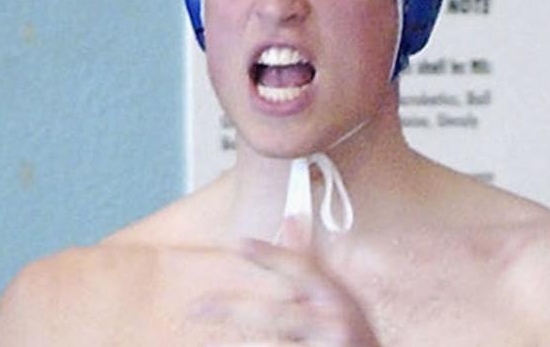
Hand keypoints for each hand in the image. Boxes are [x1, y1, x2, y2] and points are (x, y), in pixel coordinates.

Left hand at [190, 216, 379, 345]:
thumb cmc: (353, 331)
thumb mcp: (337, 293)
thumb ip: (311, 261)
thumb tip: (290, 216)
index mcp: (336, 295)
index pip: (301, 268)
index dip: (270, 255)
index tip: (239, 242)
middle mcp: (334, 321)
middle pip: (274, 314)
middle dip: (232, 311)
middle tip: (196, 308)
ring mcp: (327, 346)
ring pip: (272, 344)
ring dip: (238, 346)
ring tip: (207, 345)